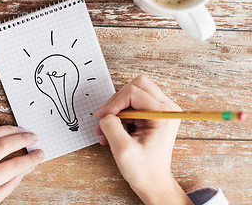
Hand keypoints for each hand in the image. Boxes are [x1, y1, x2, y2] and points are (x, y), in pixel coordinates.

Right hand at [94, 75, 192, 204]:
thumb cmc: (144, 170)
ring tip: (105, 129)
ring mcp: (160, 111)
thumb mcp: (122, 149)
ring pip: (132, 94)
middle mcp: (166, 108)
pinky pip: (132, 106)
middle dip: (117, 101)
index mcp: (164, 114)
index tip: (103, 118)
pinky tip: (110, 132)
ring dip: (116, 110)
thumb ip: (111, 126)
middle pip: (136, 86)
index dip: (114, 103)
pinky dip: (119, 116)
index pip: (133, 92)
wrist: (154, 183)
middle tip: (105, 117)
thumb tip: (104, 114)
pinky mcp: (153, 115)